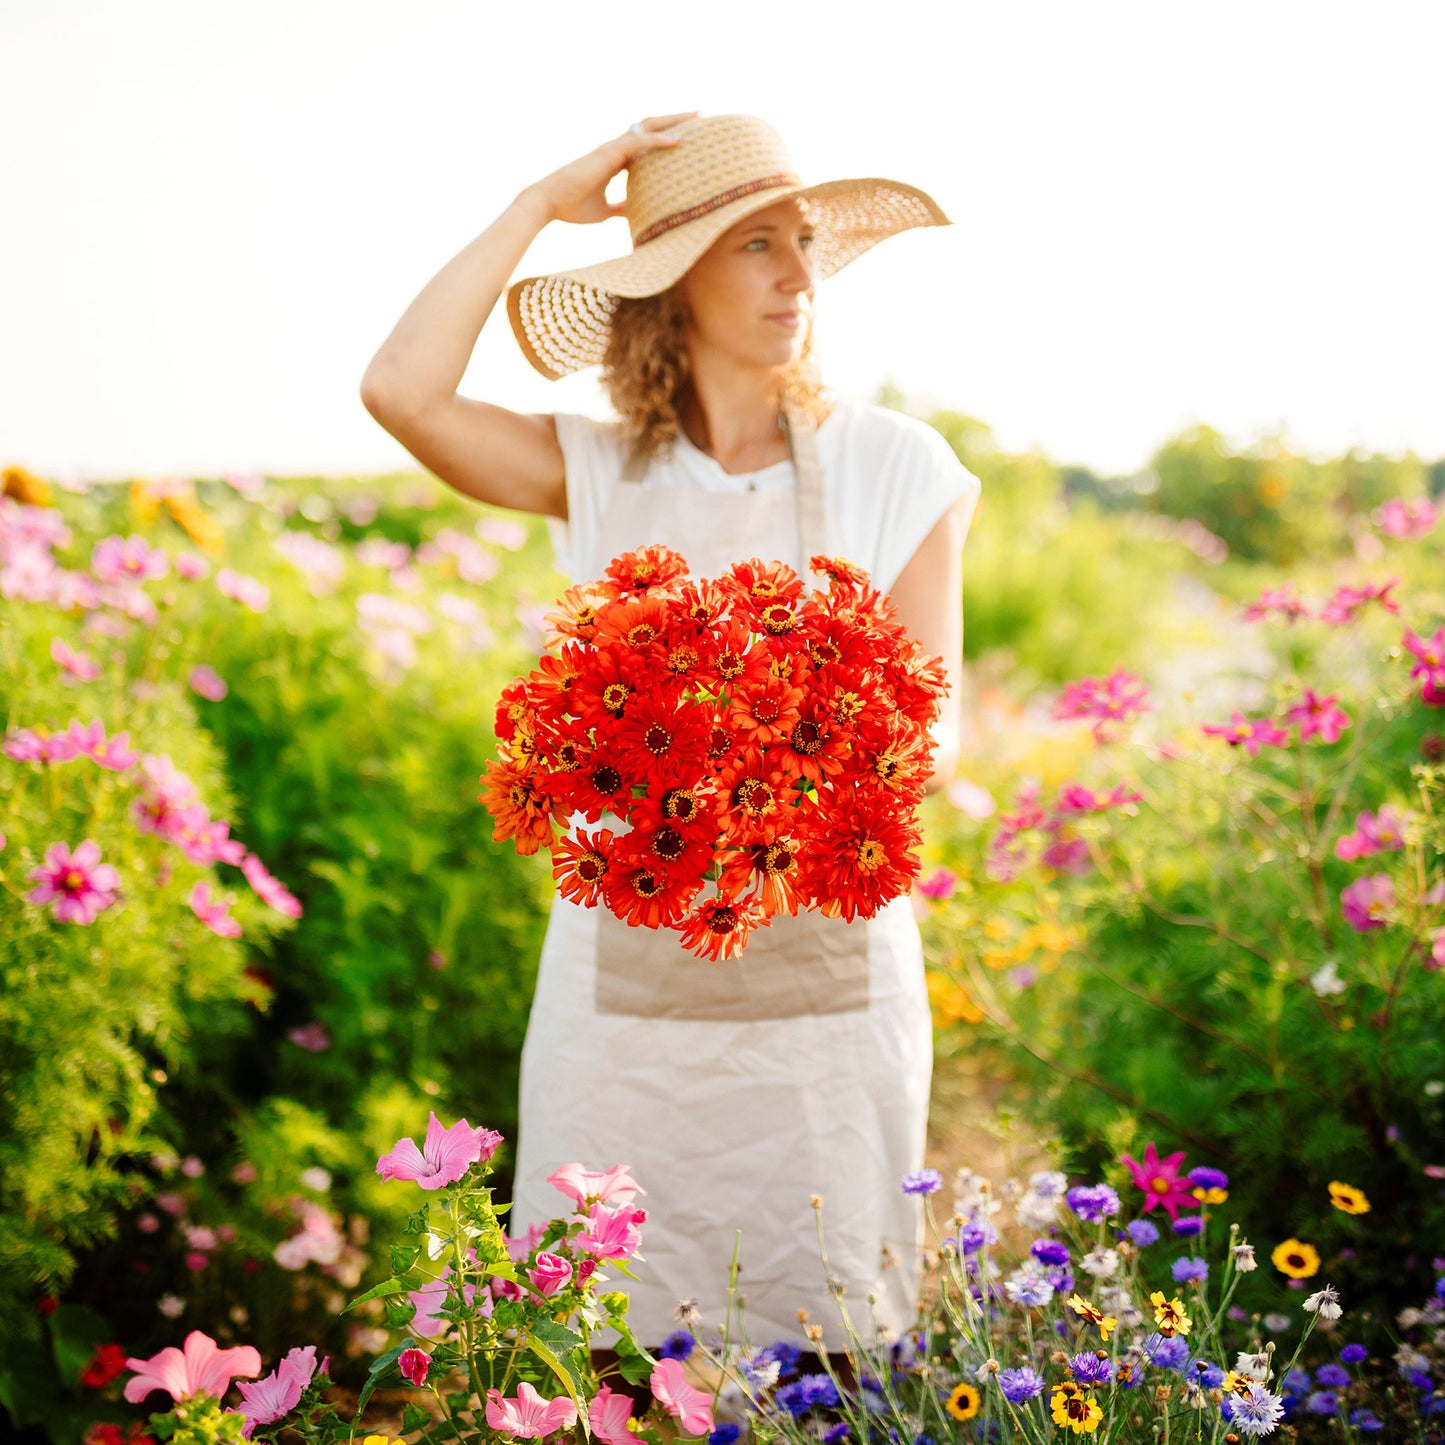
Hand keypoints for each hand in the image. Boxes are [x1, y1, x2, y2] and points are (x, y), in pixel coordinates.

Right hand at [523, 113, 698, 225]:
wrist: (548, 203)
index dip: (664, 139)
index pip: (645, 145)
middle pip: (649, 129)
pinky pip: (638, 142)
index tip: (687, 138)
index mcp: (614, 161)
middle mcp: (615, 149)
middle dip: (674, 121)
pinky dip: (659, 140)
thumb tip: (633, 215)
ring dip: (672, 122)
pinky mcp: (608, 153)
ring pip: (647, 128)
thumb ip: (620, 208)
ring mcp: (612, 148)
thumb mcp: (604, 211)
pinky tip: (678, 140)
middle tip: (698, 117)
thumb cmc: (572, 207)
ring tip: (696, 117)